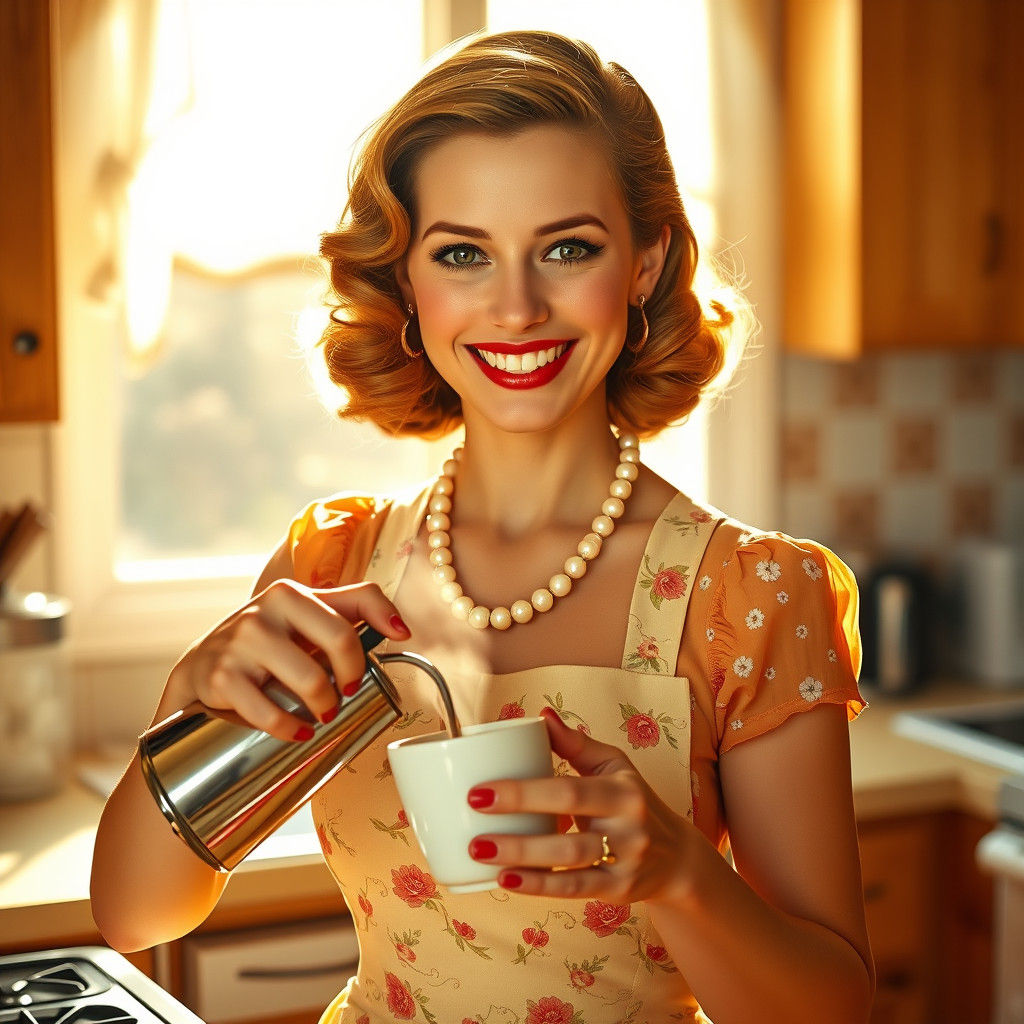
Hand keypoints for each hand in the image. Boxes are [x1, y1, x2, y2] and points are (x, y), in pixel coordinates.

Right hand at [162, 580, 409, 741]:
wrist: (201, 667)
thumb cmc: (267, 643)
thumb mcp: (305, 618)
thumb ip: (355, 608)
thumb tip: (402, 630)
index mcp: (291, 593)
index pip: (352, 611)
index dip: (372, 640)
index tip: (373, 663)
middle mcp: (266, 609)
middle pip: (337, 641)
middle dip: (349, 678)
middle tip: (343, 697)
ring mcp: (241, 642)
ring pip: (309, 680)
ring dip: (323, 707)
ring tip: (321, 715)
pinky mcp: (221, 677)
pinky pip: (269, 711)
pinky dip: (289, 728)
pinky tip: (298, 732)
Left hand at [466, 707, 693, 904]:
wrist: (677, 856)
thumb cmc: (634, 801)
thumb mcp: (613, 766)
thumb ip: (576, 744)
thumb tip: (540, 716)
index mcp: (622, 790)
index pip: (568, 791)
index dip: (522, 792)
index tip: (478, 792)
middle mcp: (628, 827)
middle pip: (568, 831)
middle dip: (516, 832)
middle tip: (473, 830)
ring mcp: (625, 862)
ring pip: (569, 864)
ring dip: (522, 860)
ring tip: (480, 853)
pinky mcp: (619, 891)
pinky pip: (575, 890)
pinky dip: (540, 886)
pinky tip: (507, 880)